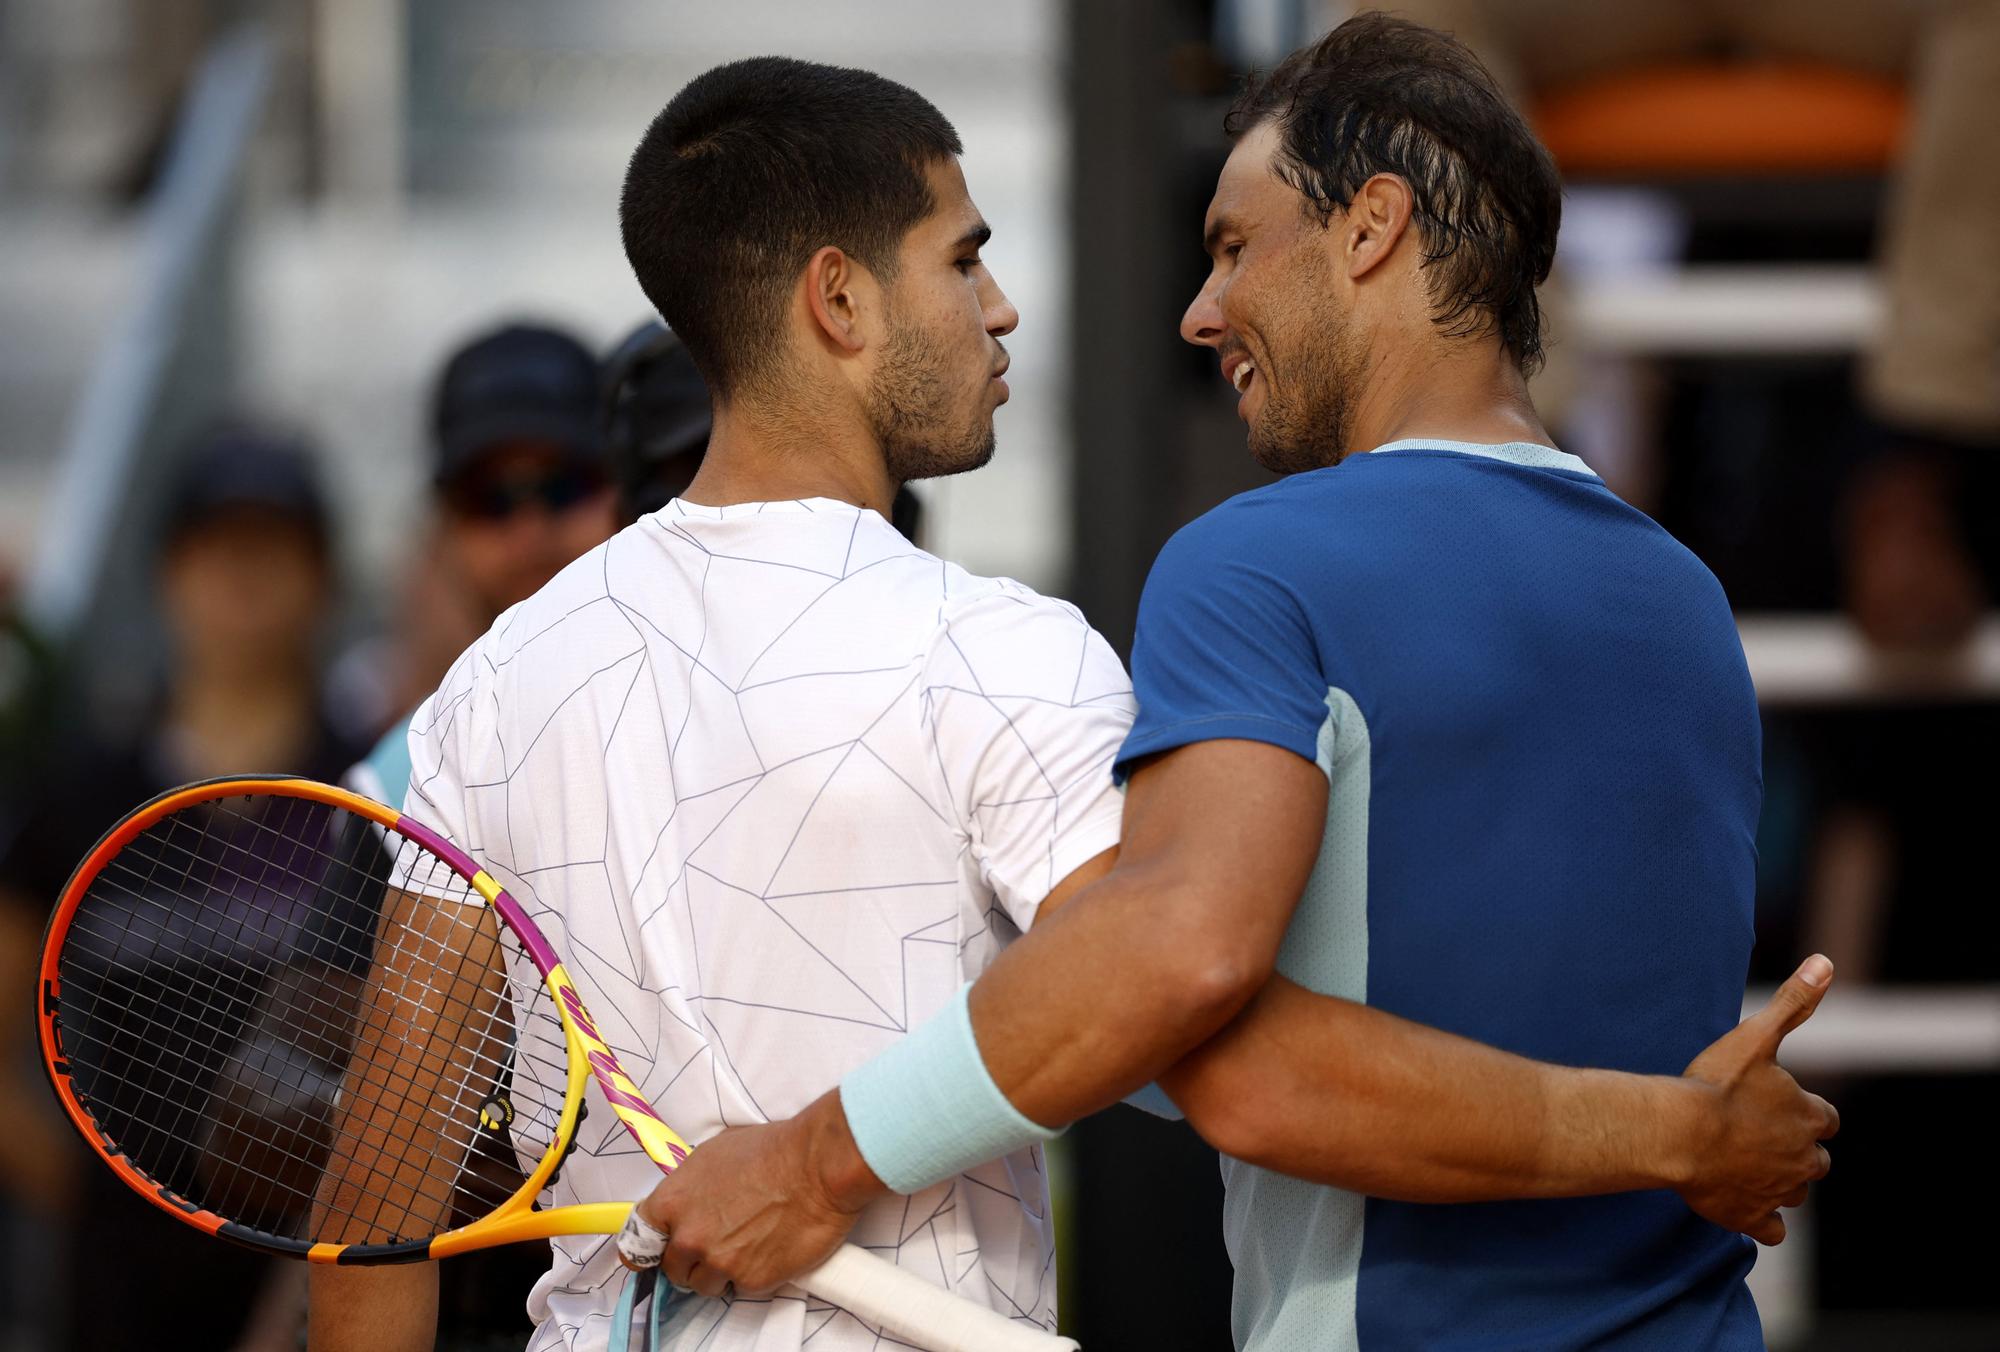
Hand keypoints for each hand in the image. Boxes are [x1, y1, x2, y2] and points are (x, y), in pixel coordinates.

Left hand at [632, 1091, 881, 1297]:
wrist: (817, 1166)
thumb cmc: (772, 1149)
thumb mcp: (714, 1153)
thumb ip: (690, 1185)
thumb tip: (688, 1200)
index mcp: (672, 1202)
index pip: (638, 1242)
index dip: (650, 1248)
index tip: (658, 1252)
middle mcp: (689, 1237)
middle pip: (672, 1269)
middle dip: (690, 1260)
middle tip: (716, 1243)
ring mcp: (719, 1262)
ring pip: (704, 1284)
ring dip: (719, 1271)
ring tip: (746, 1246)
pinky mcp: (752, 1280)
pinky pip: (742, 1286)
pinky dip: (753, 1272)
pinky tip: (769, 1248)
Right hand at [1676, 955, 1840, 1244]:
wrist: (1678, 1134)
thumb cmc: (1715, 1084)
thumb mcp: (1756, 1036)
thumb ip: (1793, 1002)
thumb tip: (1825, 962)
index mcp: (1808, 1116)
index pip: (1826, 1119)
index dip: (1807, 1113)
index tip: (1783, 1106)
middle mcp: (1803, 1158)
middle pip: (1816, 1160)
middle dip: (1796, 1150)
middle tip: (1759, 1137)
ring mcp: (1778, 1191)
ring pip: (1796, 1193)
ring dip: (1780, 1182)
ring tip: (1747, 1167)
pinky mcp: (1751, 1217)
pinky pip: (1772, 1231)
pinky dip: (1764, 1223)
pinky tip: (1745, 1209)